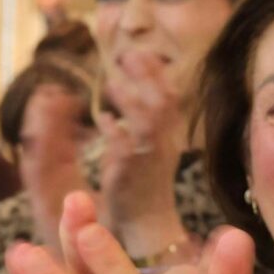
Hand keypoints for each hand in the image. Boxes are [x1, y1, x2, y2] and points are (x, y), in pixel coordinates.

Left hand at [95, 51, 190, 257]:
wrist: (148, 220)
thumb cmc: (146, 180)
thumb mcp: (152, 144)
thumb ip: (144, 117)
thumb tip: (128, 87)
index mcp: (170, 134)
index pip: (170, 96)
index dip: (156, 73)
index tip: (139, 53)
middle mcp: (165, 143)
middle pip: (162, 102)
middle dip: (145, 76)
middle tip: (124, 57)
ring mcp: (149, 158)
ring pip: (145, 123)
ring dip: (128, 100)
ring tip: (110, 85)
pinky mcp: (130, 173)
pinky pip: (123, 147)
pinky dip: (113, 130)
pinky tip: (103, 119)